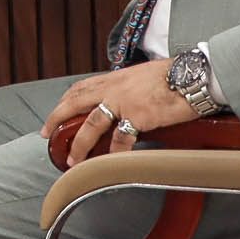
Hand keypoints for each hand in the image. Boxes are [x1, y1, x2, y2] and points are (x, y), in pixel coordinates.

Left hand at [40, 61, 191, 164]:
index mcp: (115, 78)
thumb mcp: (143, 76)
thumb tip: (126, 101)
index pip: (81, 88)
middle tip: (45, 133)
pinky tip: (111, 163)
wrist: (194, 75)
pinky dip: (114, 153)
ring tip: (72, 159)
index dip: (65, 101)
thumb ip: (129, 88)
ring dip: (78, 144)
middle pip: (74, 103)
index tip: (57, 111)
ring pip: (90, 124)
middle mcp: (114, 88)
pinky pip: (120, 138)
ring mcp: (123, 101)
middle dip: (56, 119)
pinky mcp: (137, 115)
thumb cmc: (176, 75)